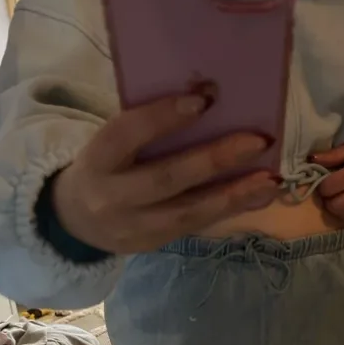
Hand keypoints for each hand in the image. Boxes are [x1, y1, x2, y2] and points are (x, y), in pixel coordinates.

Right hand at [53, 89, 276, 253]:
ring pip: (189, 212)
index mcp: (97, 159)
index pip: (127, 134)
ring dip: (235, 195)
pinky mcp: (153, 245)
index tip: (204, 99)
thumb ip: (145, 129)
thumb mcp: (110, 144)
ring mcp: (134, 227)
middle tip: (257, 141)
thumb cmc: (104, 166)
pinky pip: (197, 226)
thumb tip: (209, 101)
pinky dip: (232, 210)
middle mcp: (112, 197)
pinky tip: (259, 196)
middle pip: (166, 178)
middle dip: (214, 159)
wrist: (74, 220)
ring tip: (270, 179)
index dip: (163, 117)